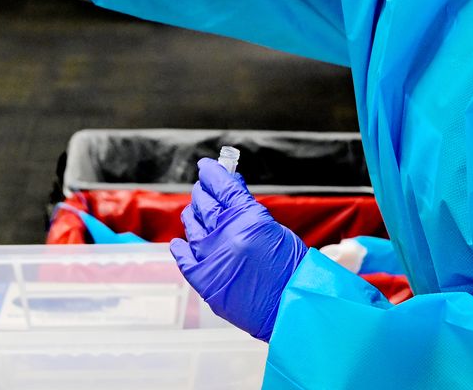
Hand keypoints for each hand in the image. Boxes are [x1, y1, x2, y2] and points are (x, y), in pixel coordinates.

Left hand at [168, 159, 307, 340]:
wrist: (292, 306)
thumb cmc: (291, 270)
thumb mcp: (274, 228)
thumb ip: (248, 211)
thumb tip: (232, 190)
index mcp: (245, 216)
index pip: (220, 184)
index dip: (211, 172)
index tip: (207, 167)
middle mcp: (223, 232)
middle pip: (202, 202)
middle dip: (203, 192)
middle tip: (204, 189)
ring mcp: (209, 255)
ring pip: (191, 224)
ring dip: (193, 214)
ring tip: (195, 211)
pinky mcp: (203, 278)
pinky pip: (183, 257)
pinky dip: (180, 247)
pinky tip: (180, 242)